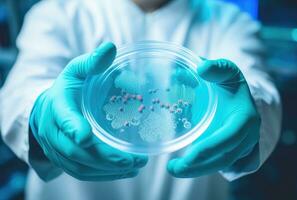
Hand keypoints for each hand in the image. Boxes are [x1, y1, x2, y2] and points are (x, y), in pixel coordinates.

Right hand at [30, 42, 147, 180]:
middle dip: (103, 157)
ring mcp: (59, 150)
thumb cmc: (68, 89)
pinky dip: (104, 175)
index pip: (63, 118)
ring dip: (107, 170)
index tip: (87, 135)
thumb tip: (111, 47)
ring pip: (80, 166)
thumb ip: (92, 62)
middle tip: (130, 159)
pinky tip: (125, 172)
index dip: (73, 127)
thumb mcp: (77, 71)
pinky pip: (82, 173)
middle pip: (75, 150)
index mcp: (57, 106)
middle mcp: (55, 132)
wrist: (50, 110)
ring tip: (135, 166)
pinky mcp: (67, 161)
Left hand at [167, 59, 260, 177]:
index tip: (189, 155)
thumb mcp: (227, 72)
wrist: (238, 97)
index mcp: (245, 118)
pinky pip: (216, 164)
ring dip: (196, 170)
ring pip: (219, 165)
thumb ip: (217, 68)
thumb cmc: (230, 84)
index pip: (230, 137)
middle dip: (199, 166)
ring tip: (172, 169)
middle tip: (173, 168)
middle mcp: (246, 137)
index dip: (211, 147)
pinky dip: (200, 167)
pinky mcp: (230, 152)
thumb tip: (201, 68)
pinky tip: (182, 167)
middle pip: (223, 158)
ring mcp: (239, 147)